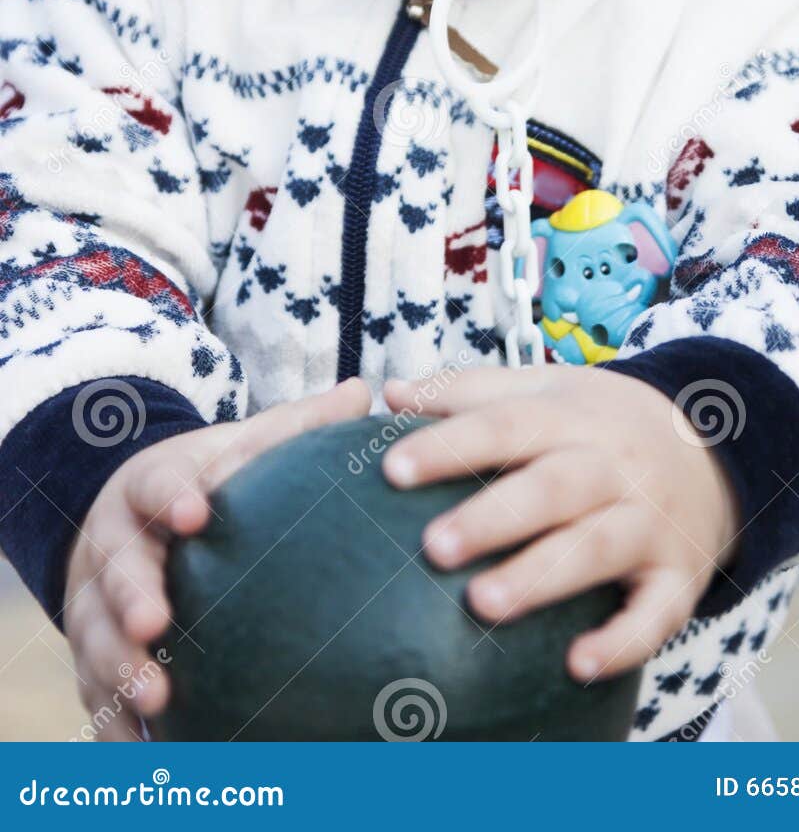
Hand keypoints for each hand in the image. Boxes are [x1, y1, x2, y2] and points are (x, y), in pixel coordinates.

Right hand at [62, 376, 370, 740]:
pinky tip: (147, 751)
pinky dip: (116, 725)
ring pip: (96, 639)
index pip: (156, 486)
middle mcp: (114, 547)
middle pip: (115, 572)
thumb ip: (295, 425)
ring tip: (156, 697)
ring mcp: (97, 605)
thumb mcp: (237, 446)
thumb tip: (362, 391)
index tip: (196, 513)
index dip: (172, 497)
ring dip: (120, 669)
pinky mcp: (93, 657)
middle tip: (153, 622)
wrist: (124, 518)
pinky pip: (96, 698)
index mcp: (148, 489)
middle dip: (131, 596)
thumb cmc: (202, 482)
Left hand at [381, 366, 739, 682]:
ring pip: (596, 548)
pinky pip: (656, 614)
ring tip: (482, 604)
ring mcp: (648, 523)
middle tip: (433, 546)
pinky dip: (622, 641)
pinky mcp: (679, 578)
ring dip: (542, 576)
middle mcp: (612, 467)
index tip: (391, 469)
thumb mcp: (548, 391)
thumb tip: (390, 394)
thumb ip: (469, 392)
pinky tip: (577, 665)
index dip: (451, 445)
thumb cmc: (604, 424)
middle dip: (494, 516)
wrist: (717, 447)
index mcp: (571, 417)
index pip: (506, 425)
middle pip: (552, 487)